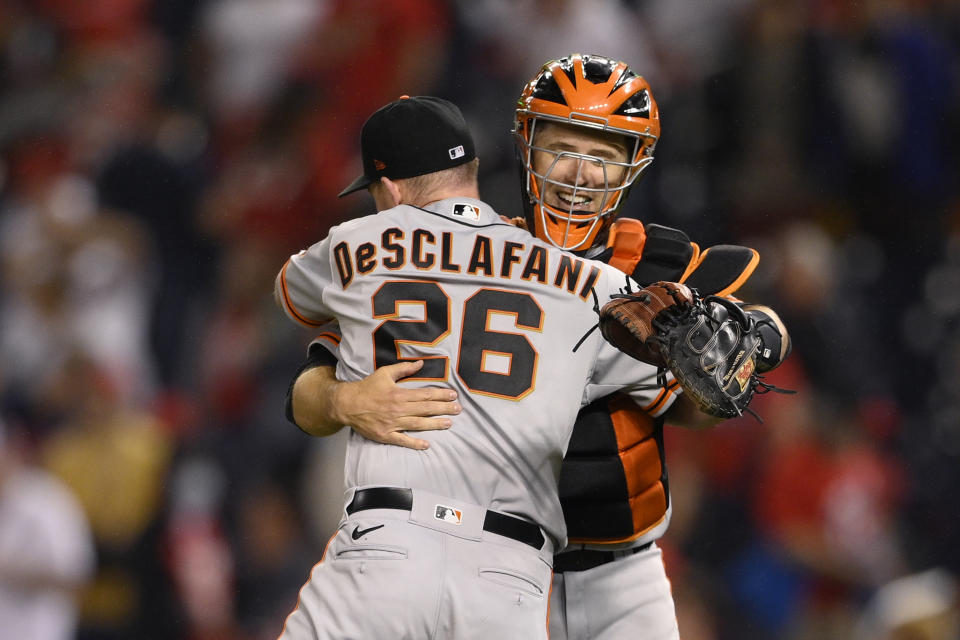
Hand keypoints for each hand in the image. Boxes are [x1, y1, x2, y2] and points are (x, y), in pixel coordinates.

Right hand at [330, 360, 460, 449]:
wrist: (347, 404)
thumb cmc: (367, 388)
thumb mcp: (385, 373)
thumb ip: (404, 368)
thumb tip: (421, 363)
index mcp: (399, 394)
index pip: (425, 395)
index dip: (440, 395)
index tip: (453, 395)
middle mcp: (398, 409)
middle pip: (425, 409)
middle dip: (443, 409)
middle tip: (458, 409)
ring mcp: (392, 423)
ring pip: (418, 424)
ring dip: (435, 424)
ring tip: (449, 423)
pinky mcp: (386, 435)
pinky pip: (402, 440)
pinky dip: (414, 443)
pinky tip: (426, 444)